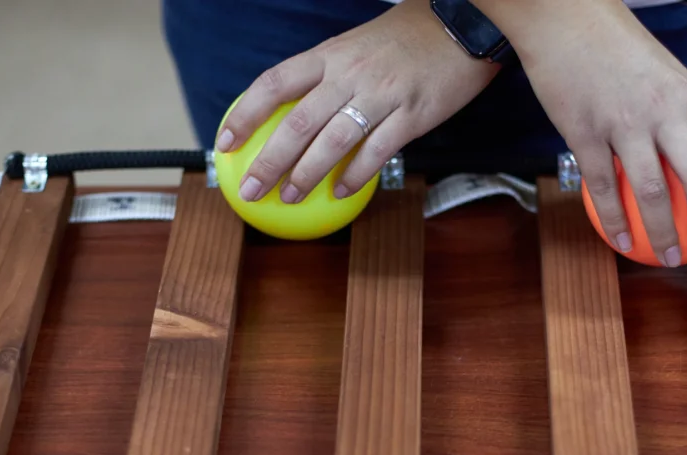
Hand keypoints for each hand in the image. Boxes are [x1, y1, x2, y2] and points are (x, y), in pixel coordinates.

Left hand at [215, 0, 498, 203]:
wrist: (461, 24)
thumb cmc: (406, 39)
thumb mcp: (355, 45)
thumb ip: (327, 75)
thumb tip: (293, 111)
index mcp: (330, 55)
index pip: (274, 84)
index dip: (244, 115)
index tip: (225, 144)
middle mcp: (349, 74)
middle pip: (296, 122)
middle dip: (268, 161)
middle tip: (251, 190)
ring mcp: (381, 95)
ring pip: (332, 142)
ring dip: (306, 175)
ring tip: (290, 197)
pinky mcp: (412, 116)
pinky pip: (376, 152)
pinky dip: (355, 176)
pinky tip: (341, 192)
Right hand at [505, 0, 686, 265]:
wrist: (565, 19)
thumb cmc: (613, 42)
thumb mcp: (665, 70)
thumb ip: (682, 107)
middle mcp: (663, 111)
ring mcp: (623, 124)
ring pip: (651, 192)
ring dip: (663, 232)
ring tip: (666, 255)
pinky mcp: (586, 134)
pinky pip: (604, 187)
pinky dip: (614, 219)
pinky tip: (618, 238)